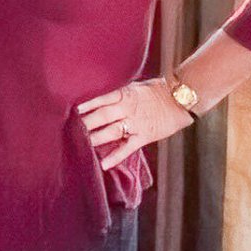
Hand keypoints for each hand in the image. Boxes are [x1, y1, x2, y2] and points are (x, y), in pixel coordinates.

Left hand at [77, 78, 192, 172]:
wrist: (181, 98)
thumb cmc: (156, 91)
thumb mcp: (134, 87)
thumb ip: (116, 94)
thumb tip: (95, 100)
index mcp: (124, 94)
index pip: (101, 99)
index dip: (86, 106)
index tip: (70, 112)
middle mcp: (128, 108)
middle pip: (102, 116)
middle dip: (85, 124)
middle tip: (68, 131)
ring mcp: (136, 123)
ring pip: (112, 131)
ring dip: (95, 138)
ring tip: (80, 145)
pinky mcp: (145, 135)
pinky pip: (128, 147)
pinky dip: (116, 156)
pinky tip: (103, 164)